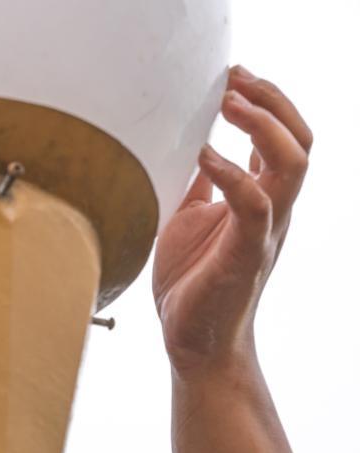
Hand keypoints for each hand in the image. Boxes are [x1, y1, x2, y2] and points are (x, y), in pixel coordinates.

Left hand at [152, 65, 311, 376]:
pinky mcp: (244, 254)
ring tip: (228, 103)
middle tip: (235, 78)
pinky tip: (204, 155)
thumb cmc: (191, 281)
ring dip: (262, 126)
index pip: (283, 137)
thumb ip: (199, 186)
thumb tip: (187, 146)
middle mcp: (272, 210)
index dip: (266, 100)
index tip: (233, 75)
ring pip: (292, 164)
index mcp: (261, 200)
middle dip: (272, 100)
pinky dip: (231, 173)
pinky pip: (253, 204)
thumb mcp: (189, 218)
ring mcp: (263, 231)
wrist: (193, 341)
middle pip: (300, 139)